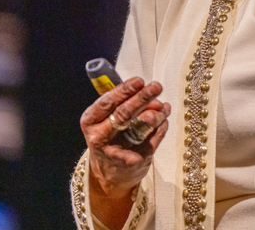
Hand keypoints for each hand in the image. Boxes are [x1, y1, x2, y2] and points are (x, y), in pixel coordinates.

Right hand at [80, 77, 169, 226]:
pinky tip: (164, 121)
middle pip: (123, 114)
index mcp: (90, 120)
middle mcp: (99, 136)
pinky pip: (152, 139)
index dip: (124, 90)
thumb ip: (126, 103)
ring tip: (163, 107)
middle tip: (156, 87)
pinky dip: (161, 128)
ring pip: (140, 127)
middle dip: (142, 98)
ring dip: (156, 114)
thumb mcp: (107, 118)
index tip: (139, 81)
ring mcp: (116, 150)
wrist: (108, 172)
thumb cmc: (110, 135)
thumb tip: (152, 95)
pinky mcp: (133, 161)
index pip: (107, 102)